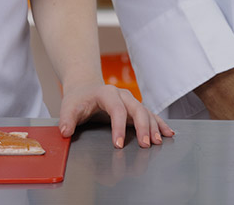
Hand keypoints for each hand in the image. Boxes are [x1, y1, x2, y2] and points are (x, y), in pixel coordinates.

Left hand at [58, 77, 173, 147]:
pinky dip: (159, 124)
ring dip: (154, 127)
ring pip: (147, 112)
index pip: (117, 110)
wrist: (86, 88)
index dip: (119, 127)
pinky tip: (168, 133)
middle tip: (145, 145)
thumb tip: (65, 131)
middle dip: (143, 127)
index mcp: (107, 93)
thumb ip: (67, 119)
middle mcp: (123, 95)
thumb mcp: (69, 107)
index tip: (118, 145)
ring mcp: (131, 101)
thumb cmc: (78, 99)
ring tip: (158, 142)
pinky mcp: (135, 109)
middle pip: (137, 109)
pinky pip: (150, 115)